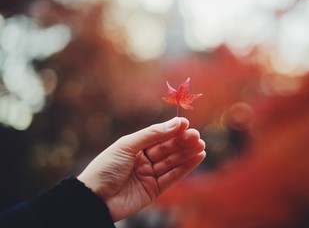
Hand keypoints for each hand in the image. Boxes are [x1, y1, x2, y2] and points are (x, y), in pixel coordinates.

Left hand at [77, 117, 205, 221]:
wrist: (94, 199)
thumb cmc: (105, 168)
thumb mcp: (127, 145)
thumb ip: (152, 135)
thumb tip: (175, 123)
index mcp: (134, 147)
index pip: (158, 137)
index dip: (172, 130)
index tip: (186, 124)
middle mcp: (143, 160)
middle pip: (167, 149)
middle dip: (182, 142)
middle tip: (196, 136)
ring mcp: (149, 175)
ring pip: (172, 162)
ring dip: (187, 153)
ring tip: (201, 145)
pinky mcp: (154, 190)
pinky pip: (173, 176)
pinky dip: (186, 167)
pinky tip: (197, 158)